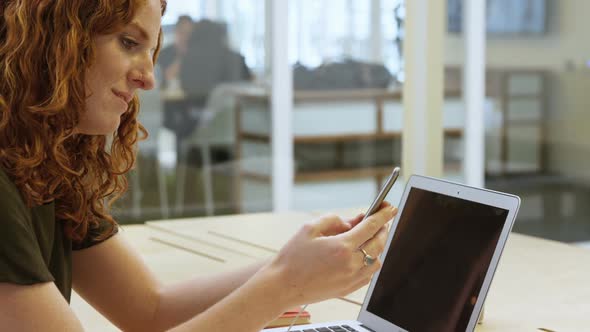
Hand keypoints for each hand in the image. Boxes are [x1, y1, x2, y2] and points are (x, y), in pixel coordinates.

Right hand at [267, 203, 397, 306]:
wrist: (282, 286)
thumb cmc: (292, 257)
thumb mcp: (309, 229)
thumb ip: (333, 220)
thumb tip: (351, 221)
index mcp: (341, 247)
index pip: (371, 227)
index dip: (383, 215)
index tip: (390, 207)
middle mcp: (350, 264)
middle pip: (378, 243)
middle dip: (383, 229)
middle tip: (381, 220)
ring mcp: (351, 278)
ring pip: (377, 260)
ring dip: (377, 247)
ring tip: (370, 238)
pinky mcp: (348, 289)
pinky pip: (369, 274)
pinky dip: (371, 262)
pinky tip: (363, 256)